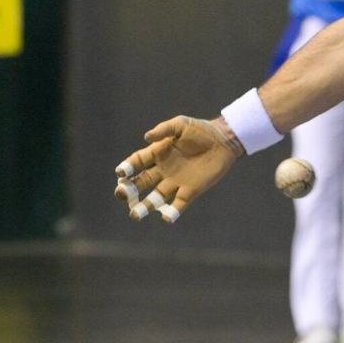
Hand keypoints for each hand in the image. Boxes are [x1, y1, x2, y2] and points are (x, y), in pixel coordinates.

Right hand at [114, 115, 242, 223]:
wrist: (223, 141)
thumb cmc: (200, 130)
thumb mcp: (180, 124)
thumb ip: (164, 130)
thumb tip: (146, 137)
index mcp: (157, 153)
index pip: (137, 162)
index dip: (128, 168)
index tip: (120, 173)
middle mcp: (163, 170)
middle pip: (142, 183)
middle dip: (130, 190)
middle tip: (121, 195)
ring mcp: (176, 182)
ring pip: (156, 197)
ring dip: (145, 206)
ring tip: (134, 214)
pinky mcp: (190, 191)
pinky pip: (178, 205)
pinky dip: (171, 213)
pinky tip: (165, 218)